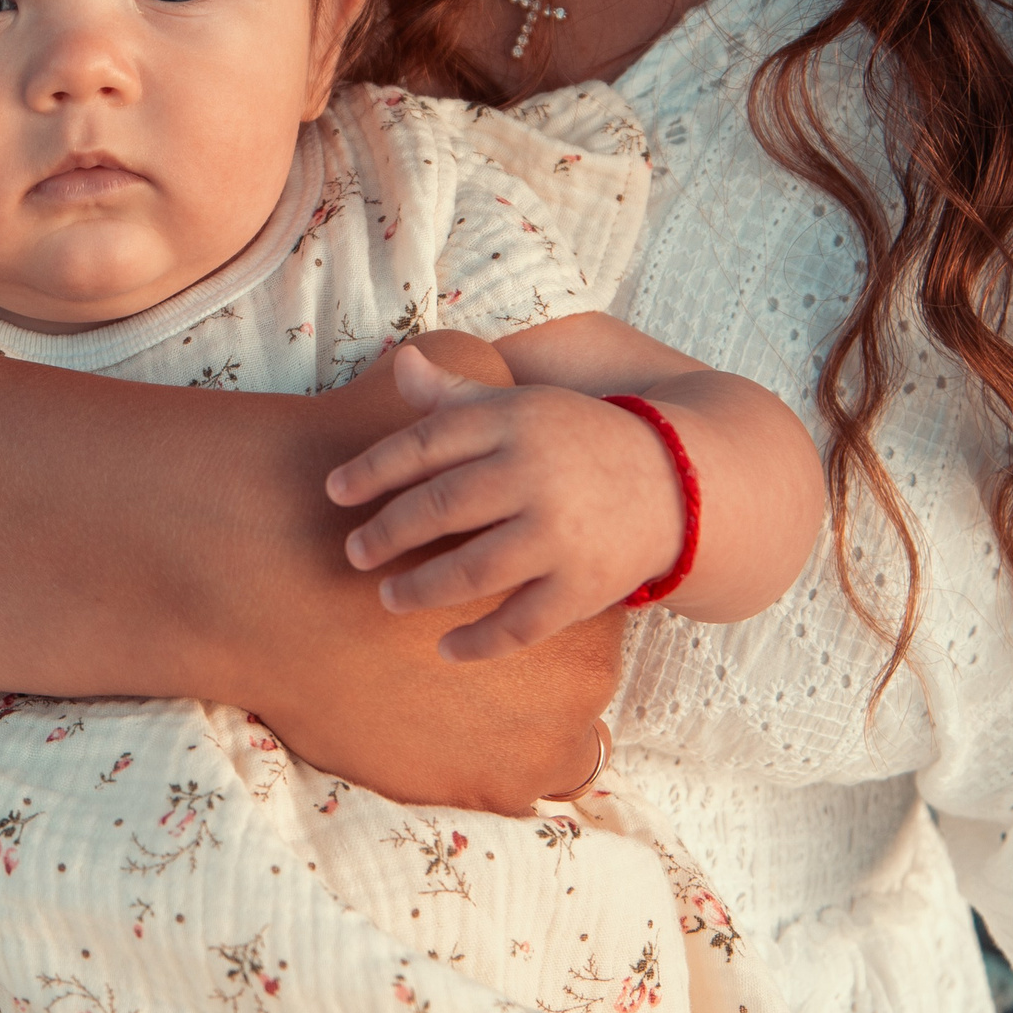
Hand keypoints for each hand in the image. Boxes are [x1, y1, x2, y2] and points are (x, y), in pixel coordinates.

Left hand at [325, 344, 681, 662]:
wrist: (677, 483)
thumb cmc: (574, 440)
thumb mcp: (520, 406)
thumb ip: (455, 395)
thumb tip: (401, 362)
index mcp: (515, 423)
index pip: (427, 443)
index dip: (373, 468)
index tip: (334, 491)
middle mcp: (535, 476)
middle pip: (442, 506)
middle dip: (388, 533)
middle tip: (353, 552)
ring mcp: (561, 535)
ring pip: (474, 570)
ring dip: (421, 589)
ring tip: (387, 596)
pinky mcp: (585, 586)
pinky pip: (523, 624)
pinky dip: (480, 643)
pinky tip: (444, 649)